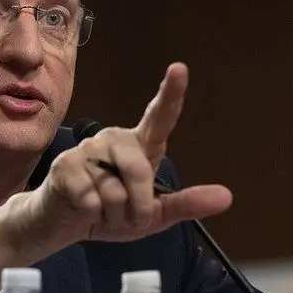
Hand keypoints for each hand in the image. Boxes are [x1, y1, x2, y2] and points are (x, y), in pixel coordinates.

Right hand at [24, 62, 231, 245]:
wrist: (65, 224)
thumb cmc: (112, 212)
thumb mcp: (155, 216)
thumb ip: (187, 204)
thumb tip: (227, 197)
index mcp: (140, 147)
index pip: (159, 119)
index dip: (171, 94)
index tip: (179, 68)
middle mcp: (115, 140)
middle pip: (138, 170)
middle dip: (138, 206)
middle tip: (126, 216)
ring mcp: (87, 149)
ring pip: (114, 192)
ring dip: (113, 215)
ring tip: (101, 210)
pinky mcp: (65, 164)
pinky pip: (91, 199)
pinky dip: (93, 215)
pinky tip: (82, 208)